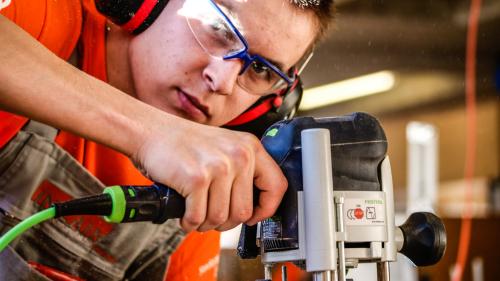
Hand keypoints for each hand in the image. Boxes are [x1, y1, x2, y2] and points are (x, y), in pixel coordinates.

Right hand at [133, 115, 286, 231]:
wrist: (151, 131)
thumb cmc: (185, 143)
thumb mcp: (225, 147)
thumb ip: (244, 171)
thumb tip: (255, 208)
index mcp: (250, 147)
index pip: (277, 186)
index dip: (267, 209)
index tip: (254, 216)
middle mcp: (239, 155)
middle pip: (244, 211)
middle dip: (226, 222)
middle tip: (211, 217)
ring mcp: (218, 167)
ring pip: (221, 218)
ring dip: (205, 223)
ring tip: (196, 213)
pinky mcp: (196, 179)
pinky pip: (198, 217)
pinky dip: (189, 222)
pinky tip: (184, 213)